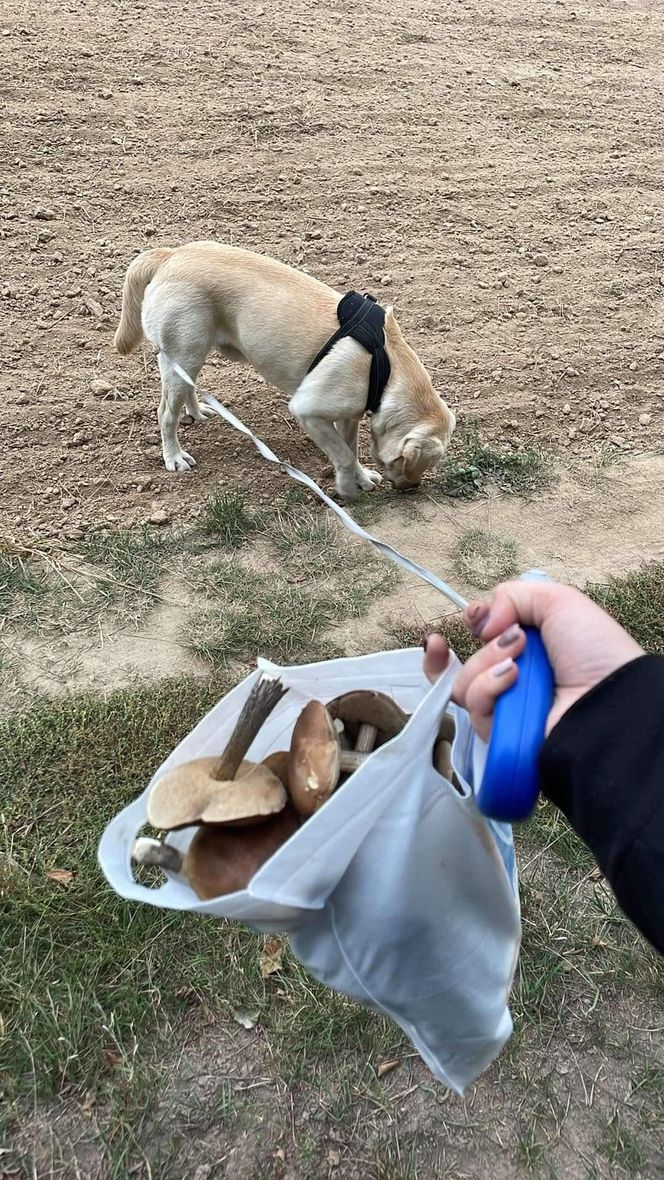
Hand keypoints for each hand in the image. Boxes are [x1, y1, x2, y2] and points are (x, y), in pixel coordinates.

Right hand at [424, 581, 643, 742]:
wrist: (607, 700)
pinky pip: (474, 708)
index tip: (478, 618)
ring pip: (463, 685)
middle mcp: (514, 679)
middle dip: (487, 646)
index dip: (473, 624)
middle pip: (467, 660)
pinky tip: (514, 682)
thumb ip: (512, 595)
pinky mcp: (500, 734)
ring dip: (486, 667)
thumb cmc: (594, 651)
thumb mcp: (558, 602)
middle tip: (519, 643)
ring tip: (518, 668)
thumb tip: (481, 622)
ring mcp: (506, 708)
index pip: (480, 637)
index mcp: (528, 648)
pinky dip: (488, 689)